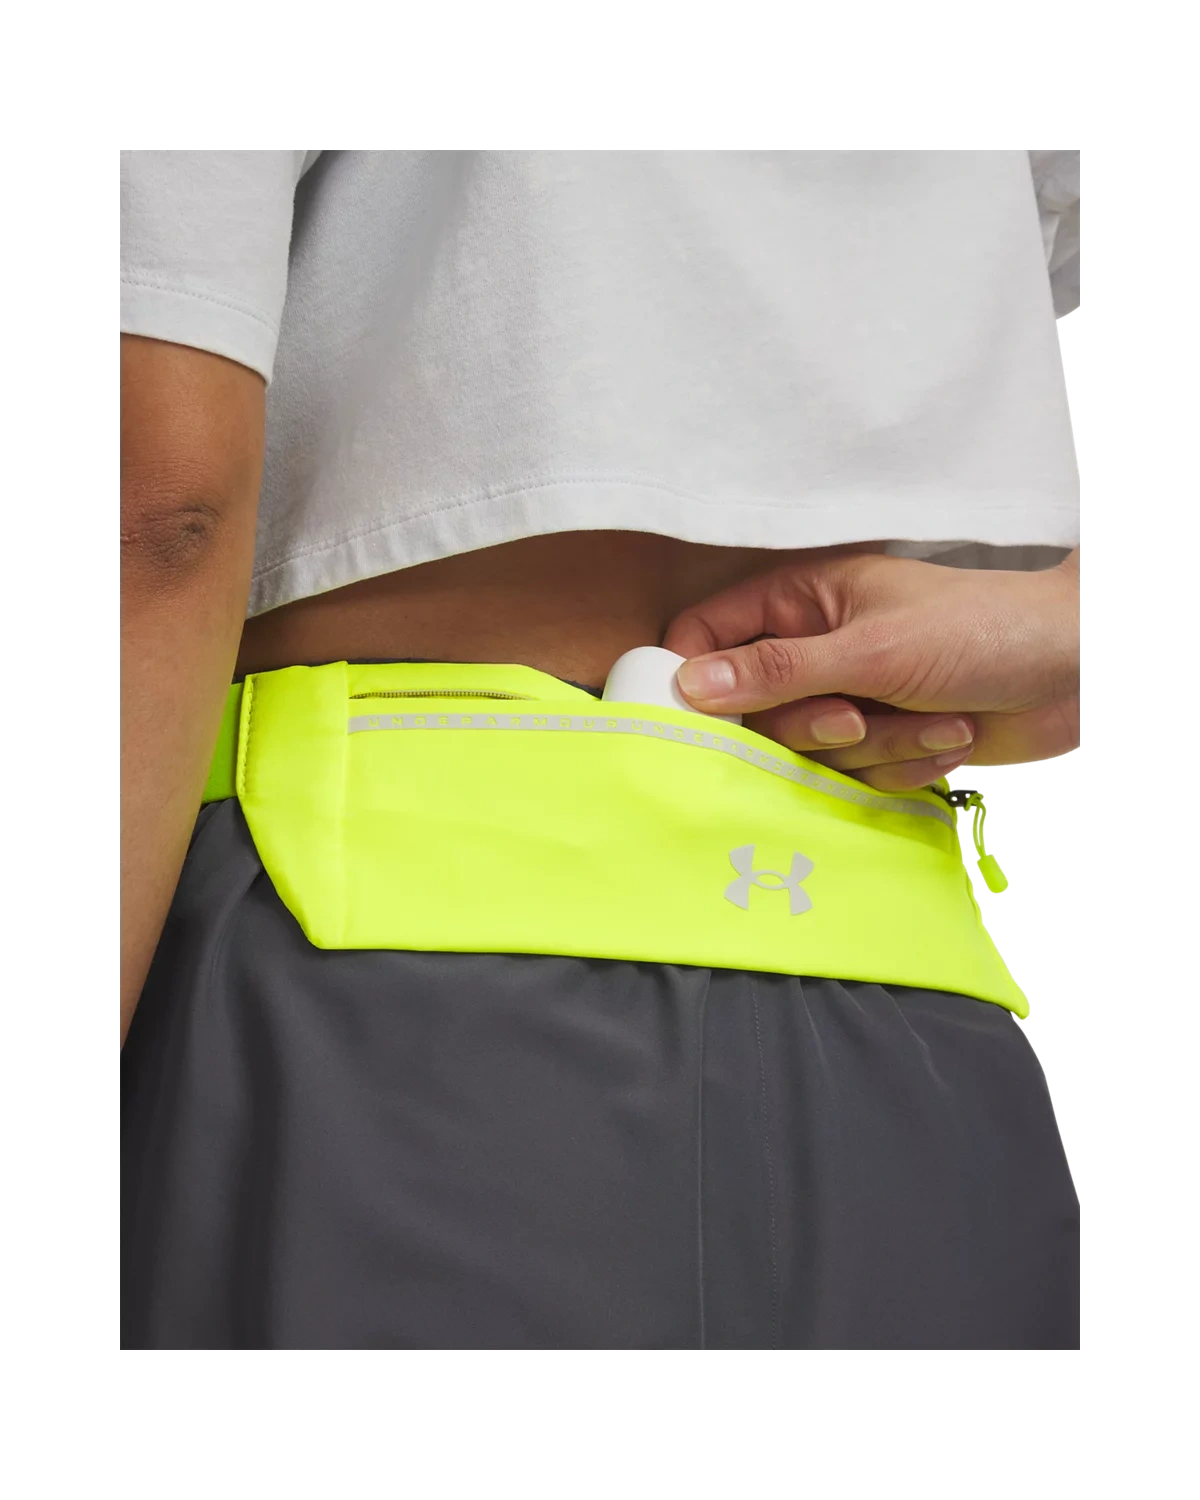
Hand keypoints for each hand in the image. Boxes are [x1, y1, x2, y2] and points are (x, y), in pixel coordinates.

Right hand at [663, 550, 1078, 791]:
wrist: (1080, 675)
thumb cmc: (982, 631)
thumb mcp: (872, 648)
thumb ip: (778, 672)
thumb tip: (690, 686)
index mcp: (803, 599)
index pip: (708, 632)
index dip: (692, 674)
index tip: (692, 716)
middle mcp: (815, 648)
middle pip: (753, 709)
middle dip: (811, 725)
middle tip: (854, 717)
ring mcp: (847, 698)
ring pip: (806, 751)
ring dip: (874, 747)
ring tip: (933, 719)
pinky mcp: (880, 743)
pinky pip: (853, 776)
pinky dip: (902, 765)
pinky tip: (948, 738)